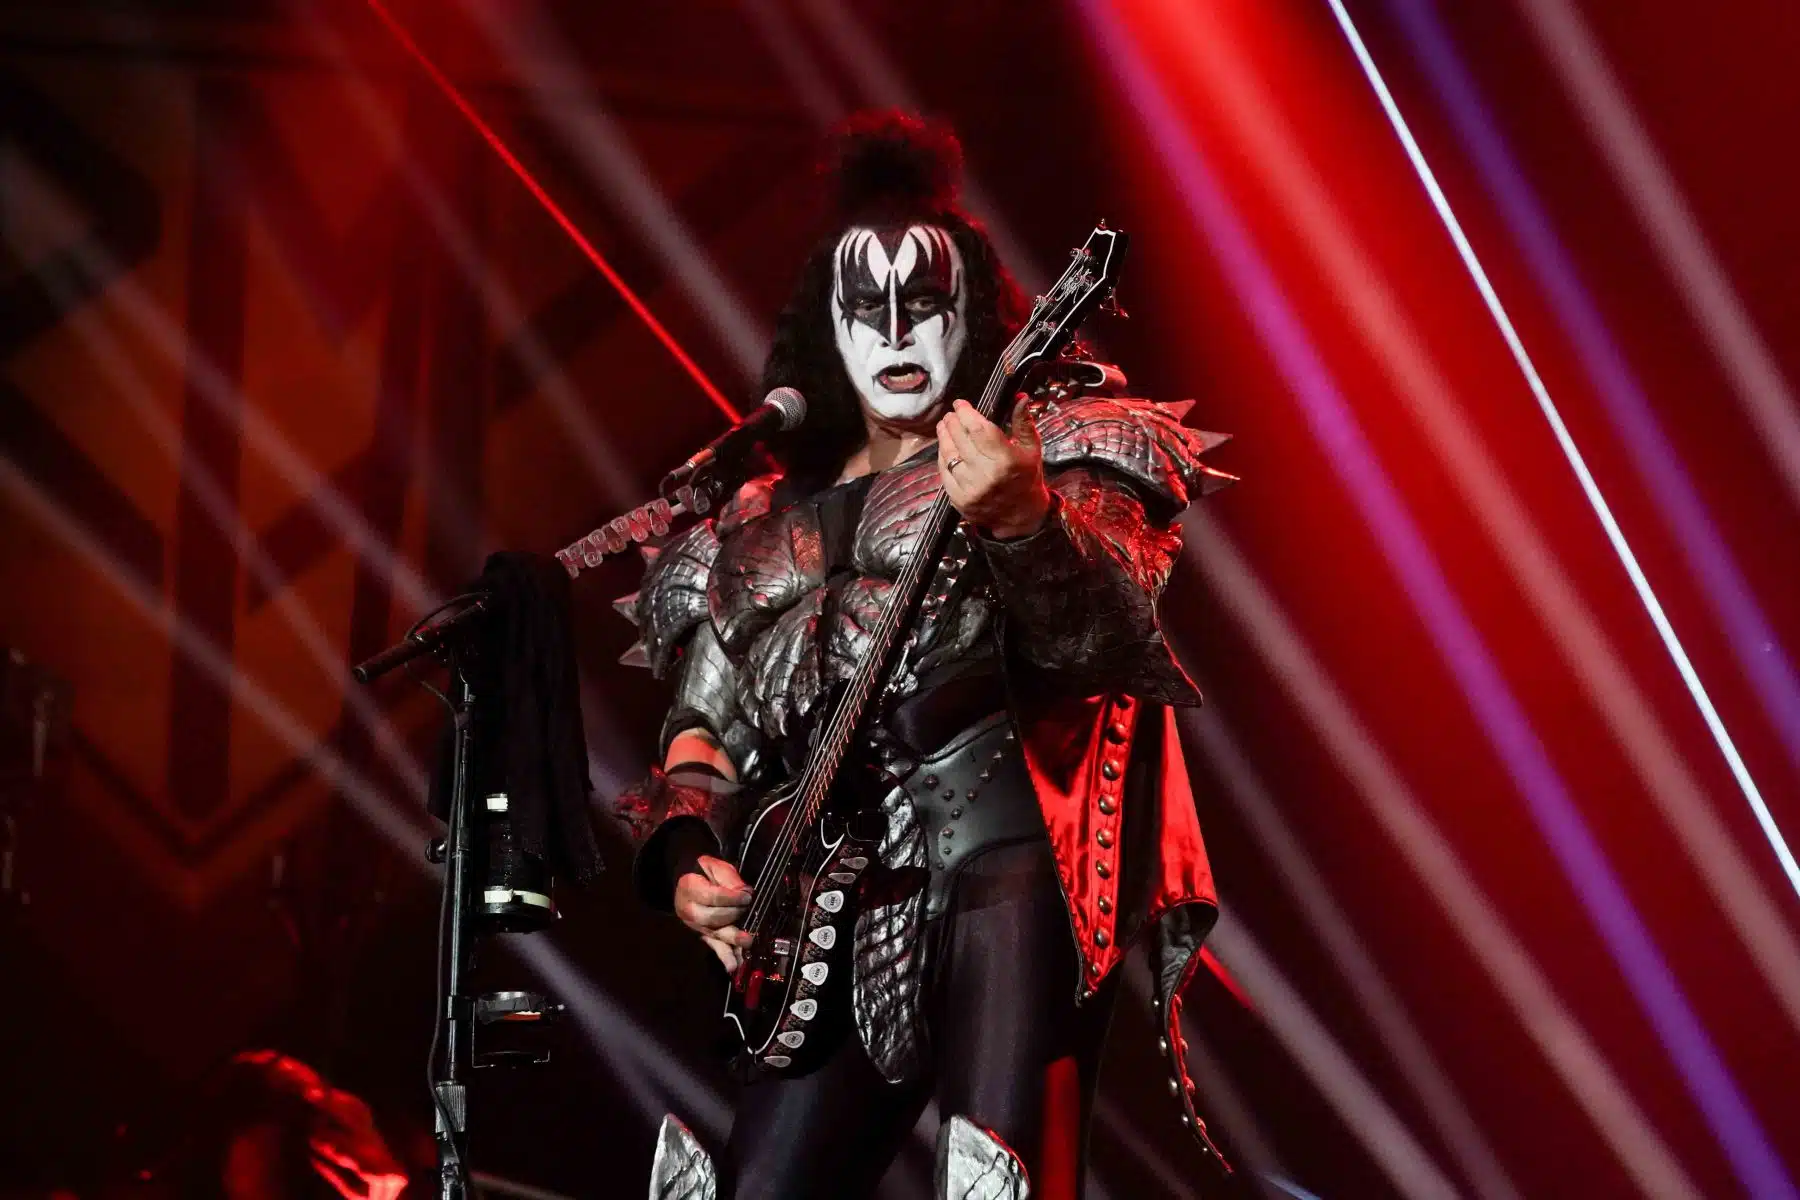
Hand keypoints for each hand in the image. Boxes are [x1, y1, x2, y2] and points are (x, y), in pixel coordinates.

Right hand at [674, 855, 753, 971]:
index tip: (747, 896)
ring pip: (715, 934)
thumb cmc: (706, 872)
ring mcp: (695, 925)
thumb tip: (744, 893)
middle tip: (748, 909)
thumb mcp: (716, 867)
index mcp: (689, 888)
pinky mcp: (703, 934)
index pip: (712, 897)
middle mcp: (689, 910)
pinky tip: (733, 966)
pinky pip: (714, 946)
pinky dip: (724, 956)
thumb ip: (729, 879)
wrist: (689, 880)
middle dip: (734, 914)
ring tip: (747, 943)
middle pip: (713, 918)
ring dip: (732, 940)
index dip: (732, 898)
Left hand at [936, 397, 1051, 539]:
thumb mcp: (1031, 449)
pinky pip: (944, 473)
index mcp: (1006, 460)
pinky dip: (942, 457)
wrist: (1020, 516)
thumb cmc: (1026, 477)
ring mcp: (971, 489)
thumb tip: (1020, 397)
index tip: (960, 404)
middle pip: (961, 439)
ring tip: (943, 426)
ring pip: (949, 455)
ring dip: (944, 437)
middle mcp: (987, 474)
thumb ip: (1023, 422)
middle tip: (951, 414)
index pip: (979, 429)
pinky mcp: (960, 500)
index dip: (966, 413)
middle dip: (953, 422)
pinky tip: (944, 448)